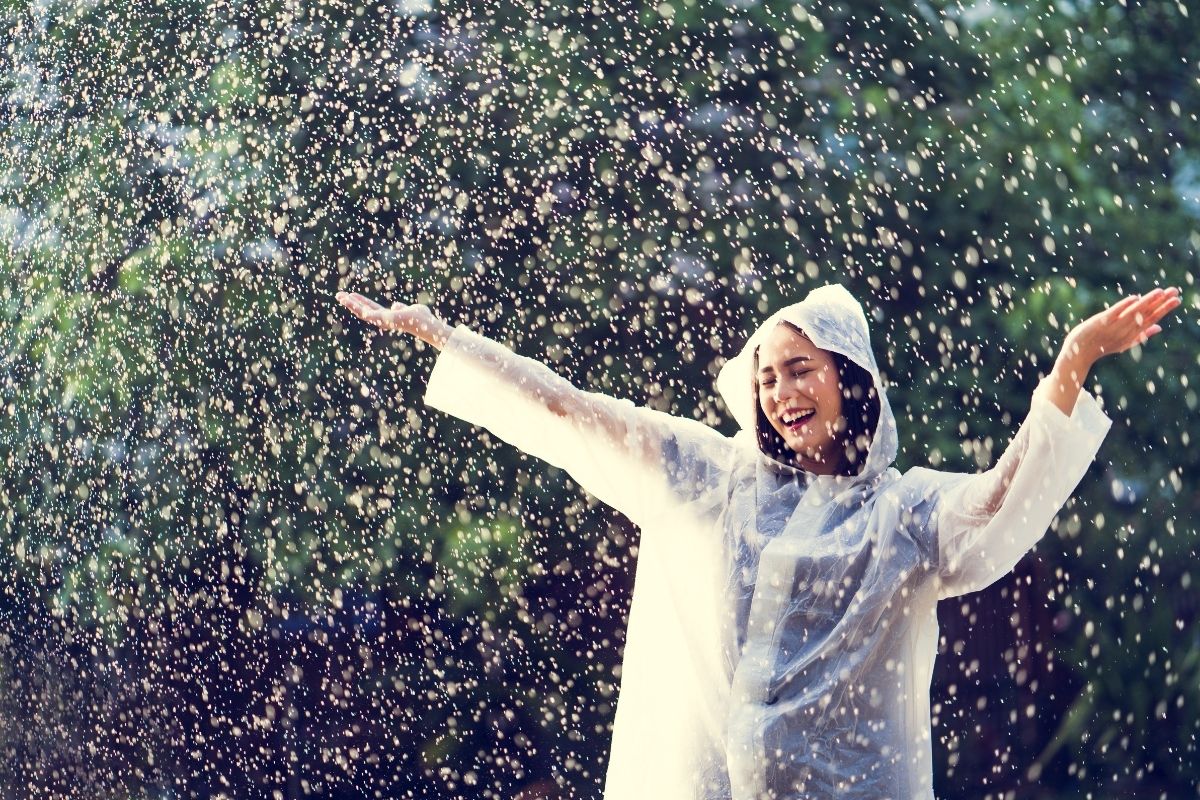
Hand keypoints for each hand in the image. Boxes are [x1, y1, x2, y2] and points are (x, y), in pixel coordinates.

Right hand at [335, 292, 451, 347]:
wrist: (425, 324)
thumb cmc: (421, 318)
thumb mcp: (408, 309)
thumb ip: (400, 308)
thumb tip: (395, 305)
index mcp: (387, 317)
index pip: (371, 308)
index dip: (361, 302)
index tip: (351, 295)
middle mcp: (382, 320)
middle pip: (363, 310)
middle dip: (351, 303)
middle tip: (339, 295)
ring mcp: (381, 320)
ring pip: (361, 312)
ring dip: (350, 304)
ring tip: (339, 296)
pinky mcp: (381, 319)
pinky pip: (366, 312)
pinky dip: (355, 306)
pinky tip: (348, 299)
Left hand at [1060, 287, 1181, 366]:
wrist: (1078, 354)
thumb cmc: (1101, 347)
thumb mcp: (1123, 343)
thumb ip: (1141, 335)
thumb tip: (1160, 327)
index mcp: (1132, 335)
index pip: (1152, 319)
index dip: (1164, 309)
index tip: (1177, 299)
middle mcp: (1125, 331)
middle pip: (1146, 314)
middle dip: (1161, 303)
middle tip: (1175, 291)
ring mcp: (1112, 327)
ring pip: (1133, 313)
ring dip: (1146, 302)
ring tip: (1160, 291)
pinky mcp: (1100, 323)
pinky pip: (1113, 314)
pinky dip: (1123, 306)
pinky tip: (1134, 298)